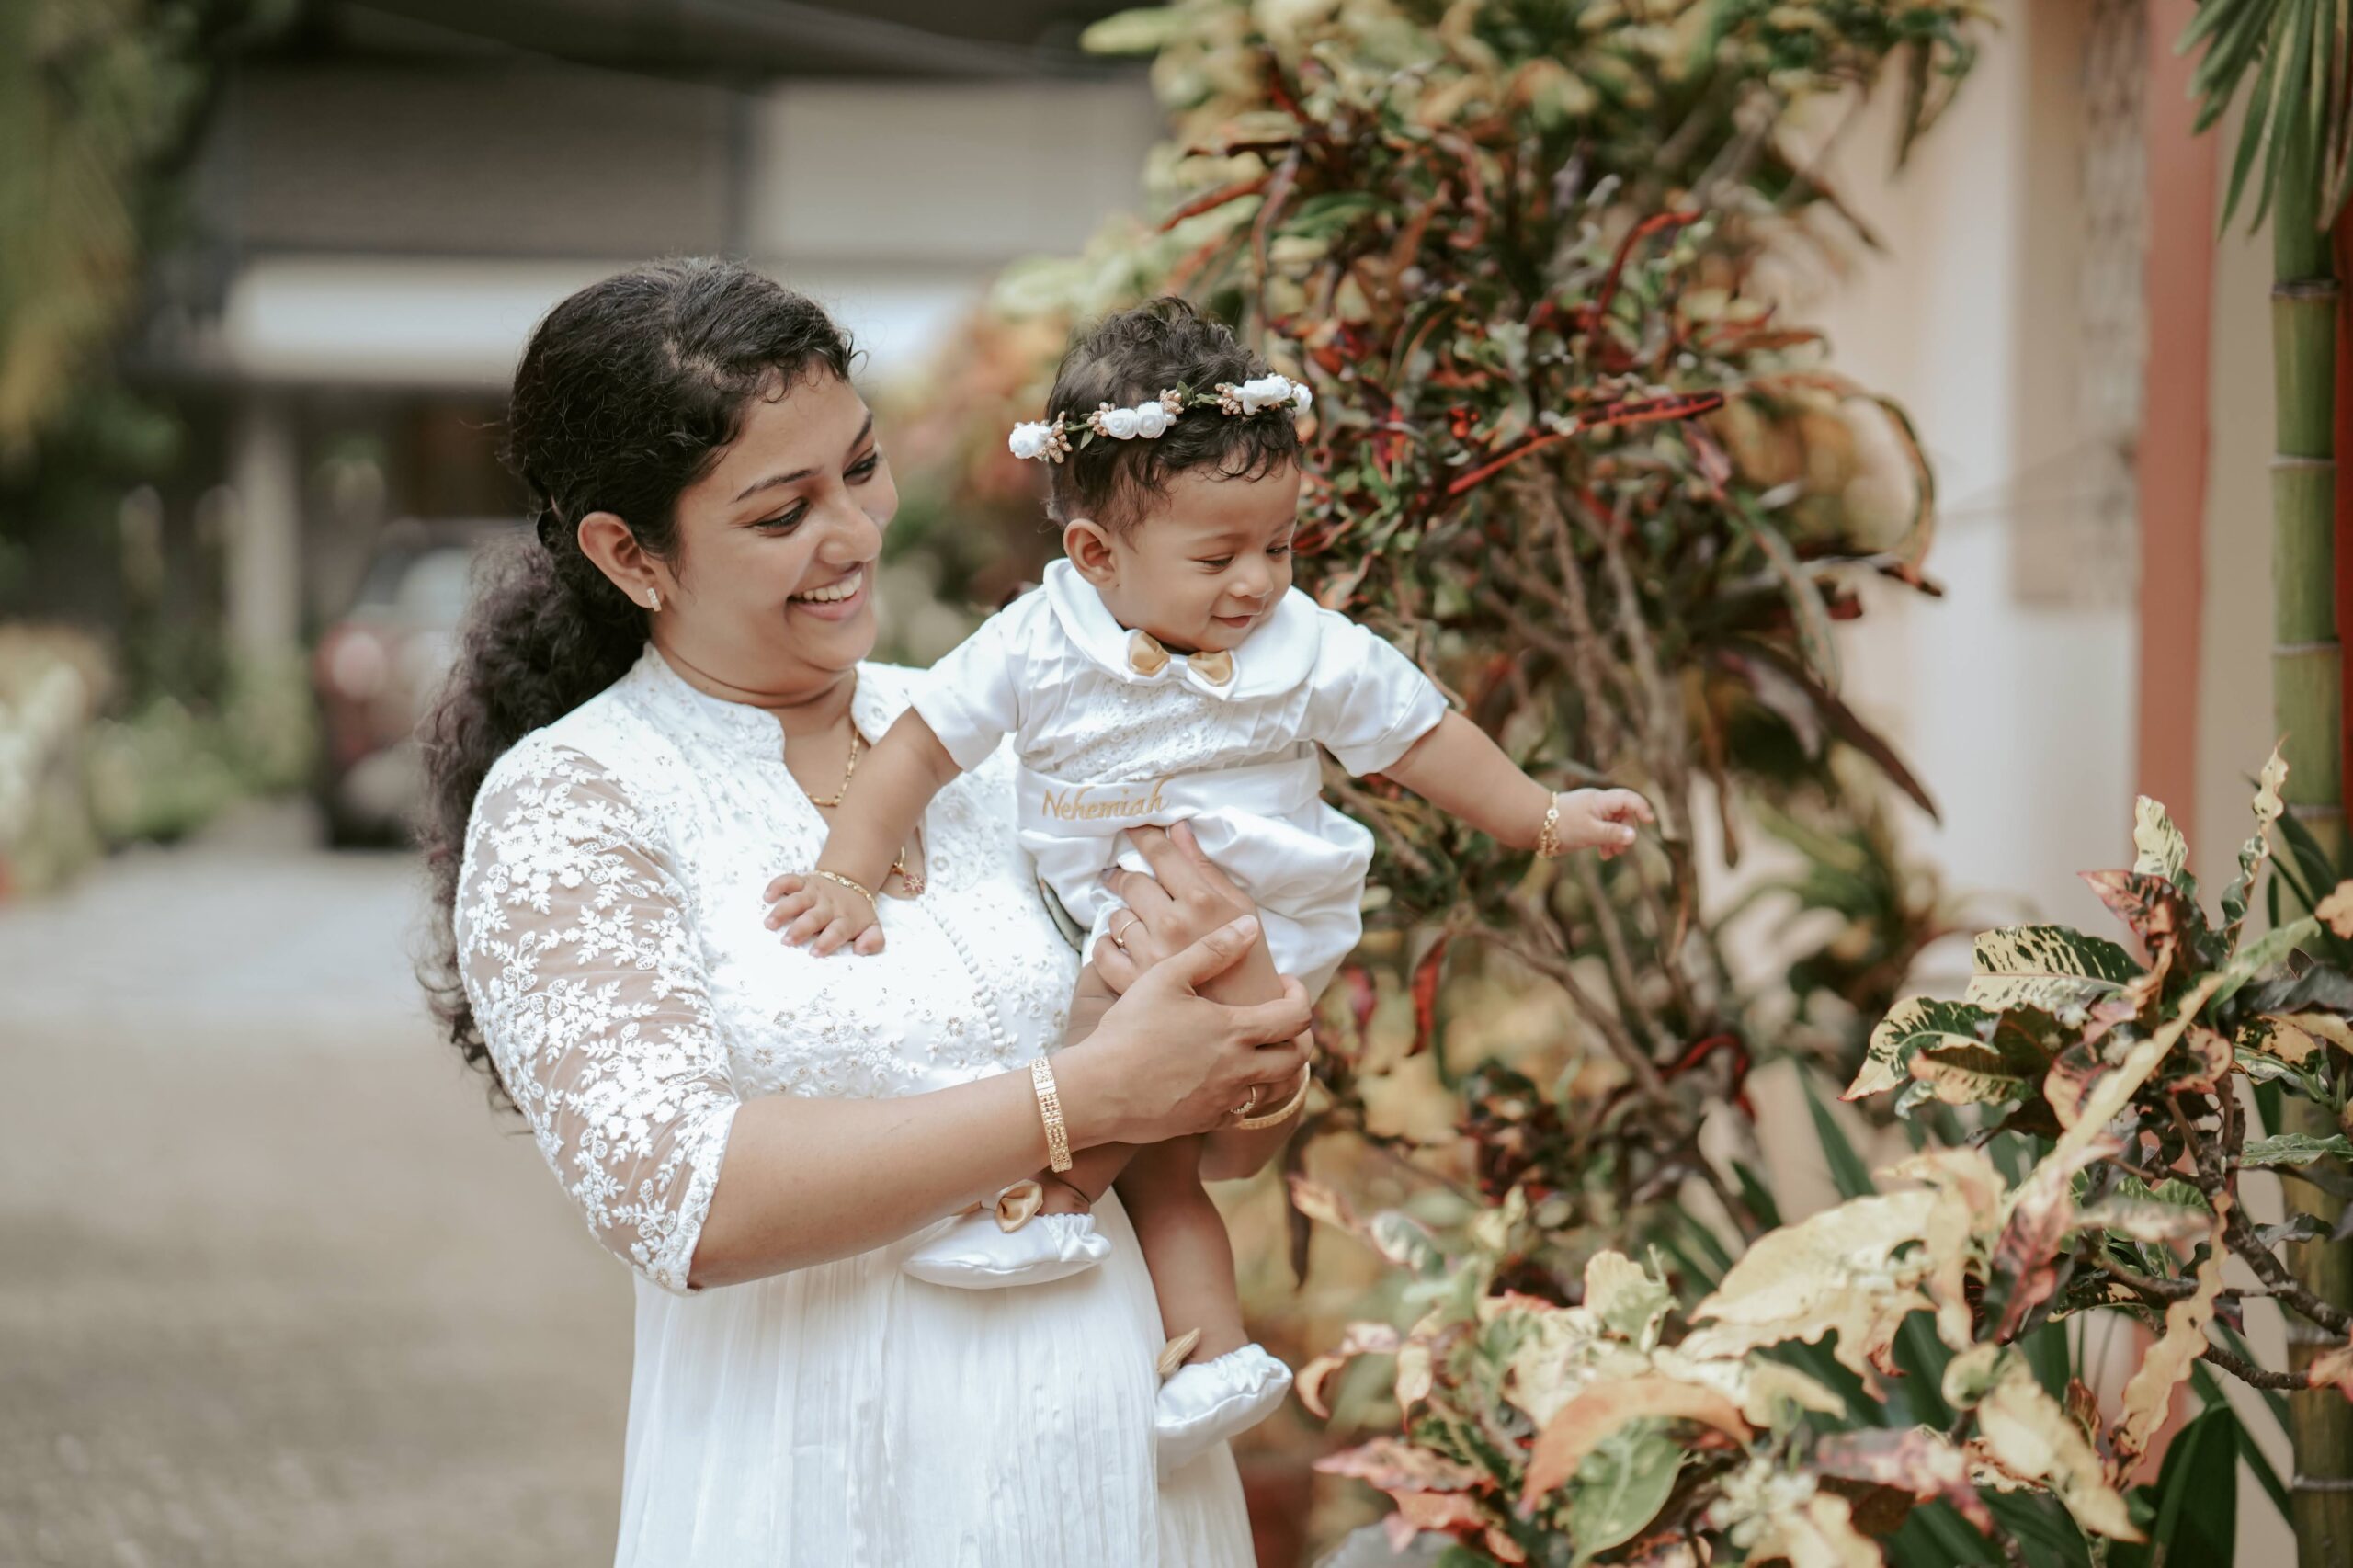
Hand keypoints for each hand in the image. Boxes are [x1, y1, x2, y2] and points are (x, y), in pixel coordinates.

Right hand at [763, 870, 884, 955]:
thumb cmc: (856, 914)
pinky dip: (777, 885)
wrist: (852, 882)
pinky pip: (789, 880)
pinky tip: (767, 896)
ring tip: (769, 923)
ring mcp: (814, 893)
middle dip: (800, 929)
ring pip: (797, 900)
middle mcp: (829, 906)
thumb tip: (861, 950)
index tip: (815, 953)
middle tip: (786, 941)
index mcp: (845, 919)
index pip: (838, 931)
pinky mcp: (803, 882)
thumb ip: (873, 941)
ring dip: (783, 910)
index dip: (827, 941)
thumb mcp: (872, 927)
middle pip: (813, 917)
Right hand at [1057, 914, 1313, 1145]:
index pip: (1296, 1016)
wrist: (1098, 1090)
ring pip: (1270, 1087)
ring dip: (1270, 1065)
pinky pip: (1239, 1111)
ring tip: (1251, 1047)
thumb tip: (1248, 926)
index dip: (1299, 996)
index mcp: (1235, 1031)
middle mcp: (1239, 1069)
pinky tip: (1221, 1077)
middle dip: (1298, 1037)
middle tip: (1281, 1020)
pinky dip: (1240, 1093)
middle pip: (1295, 1057)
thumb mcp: (1167, 976)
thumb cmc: (1129, 1029)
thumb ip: (1213, 949)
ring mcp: (1224, 1100)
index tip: (1284, 986)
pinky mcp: (1206, 1122)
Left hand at [1088, 820, 1256, 993]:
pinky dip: (1106, 946)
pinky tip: (1119, 946)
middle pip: (1131, 882)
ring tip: (1137, 923)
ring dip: (1123, 915)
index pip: (1161, 854)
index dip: (1143, 835)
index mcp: (1202, 901)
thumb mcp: (1241, 906)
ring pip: (1116, 917)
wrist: (1250, 1018)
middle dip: (1126, 876)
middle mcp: (1172, 924)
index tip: (1131, 826)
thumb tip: (1178, 830)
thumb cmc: (1251, 960)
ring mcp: (1150, 955)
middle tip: (1127, 879)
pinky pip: (1102, 953)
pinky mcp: (1135, 984)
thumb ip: (1205, 867)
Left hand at [1554, 787, 1655, 860]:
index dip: (1641, 808)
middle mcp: (1599, 804)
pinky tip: (1604, 855)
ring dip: (1616, 840)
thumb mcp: (1590, 832)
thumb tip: (1634, 837)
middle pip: (1624, 815)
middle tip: (1620, 850)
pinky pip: (1604, 831)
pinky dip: (1606, 842)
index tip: (1650, 821)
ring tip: (1611, 854)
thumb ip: (1612, 834)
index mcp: (1602, 800)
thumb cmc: (1562, 825)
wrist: (1535, 825)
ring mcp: (1593, 813)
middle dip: (1626, 833)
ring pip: (1614, 825)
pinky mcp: (1586, 824)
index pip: (1628, 799)